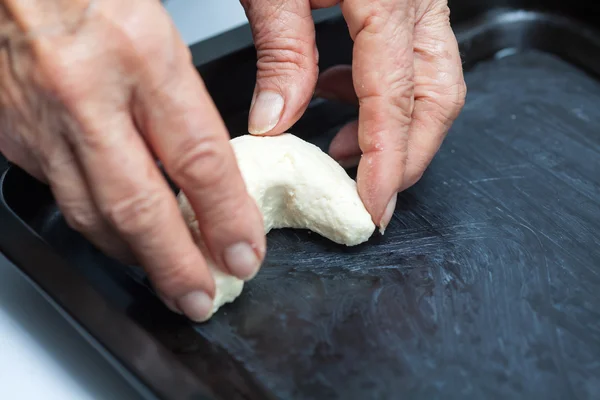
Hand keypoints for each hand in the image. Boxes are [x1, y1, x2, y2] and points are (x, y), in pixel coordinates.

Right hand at [0, 0, 264, 321]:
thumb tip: (215, 165)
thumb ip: (188, 93)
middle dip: (176, 265)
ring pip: (93, 214)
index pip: (198, 159)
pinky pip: (62, 194)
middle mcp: (84, 90)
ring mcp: (41, 117)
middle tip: (202, 297)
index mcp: (139, 51)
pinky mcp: (13, 132)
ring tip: (167, 279)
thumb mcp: (161, 21)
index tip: (245, 251)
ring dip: (135, 257)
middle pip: (140, 207)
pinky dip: (98, 223)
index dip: (227, 217)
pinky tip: (121, 235)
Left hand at [240, 0, 465, 229]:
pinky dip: (380, 92)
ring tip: (340, 149)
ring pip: (433, 83)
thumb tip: (275, 120)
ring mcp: (421, 1)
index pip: (394, 99)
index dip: (386, 161)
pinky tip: (337, 94)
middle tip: (372, 195)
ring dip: (394, 129)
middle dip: (408, 158)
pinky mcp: (409, 2)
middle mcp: (419, 1)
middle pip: (436, 99)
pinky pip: (412, 59)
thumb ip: (282, 52)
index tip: (372, 204)